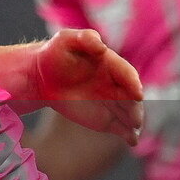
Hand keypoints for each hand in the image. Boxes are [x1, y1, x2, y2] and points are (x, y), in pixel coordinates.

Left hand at [34, 29, 143, 144]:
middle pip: (131, 97)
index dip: (133, 84)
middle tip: (135, 118)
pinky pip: (120, 127)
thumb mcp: (67, 40)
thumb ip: (85, 38)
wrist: (42, 77)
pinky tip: (131, 140)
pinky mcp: (105, 117)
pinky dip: (128, 134)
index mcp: (112, 65)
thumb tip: (100, 44)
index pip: (127, 75)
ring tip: (134, 130)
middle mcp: (116, 85)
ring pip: (129, 113)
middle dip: (135, 107)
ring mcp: (112, 102)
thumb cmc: (55, 54)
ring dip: (133, 122)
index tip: (137, 94)